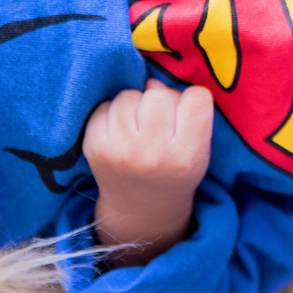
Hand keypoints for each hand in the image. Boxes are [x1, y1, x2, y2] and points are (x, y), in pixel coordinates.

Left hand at [83, 80, 213, 265]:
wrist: (140, 209)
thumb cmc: (175, 171)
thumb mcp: (198, 149)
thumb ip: (188, 113)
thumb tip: (150, 82)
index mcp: (187, 156)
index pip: (197, 98)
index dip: (192, 101)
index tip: (188, 116)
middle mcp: (153, 154)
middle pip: (159, 95)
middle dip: (161, 102)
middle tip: (160, 124)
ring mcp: (120, 150)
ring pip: (130, 96)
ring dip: (135, 105)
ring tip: (139, 128)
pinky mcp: (94, 146)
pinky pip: (105, 106)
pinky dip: (113, 113)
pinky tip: (120, 132)